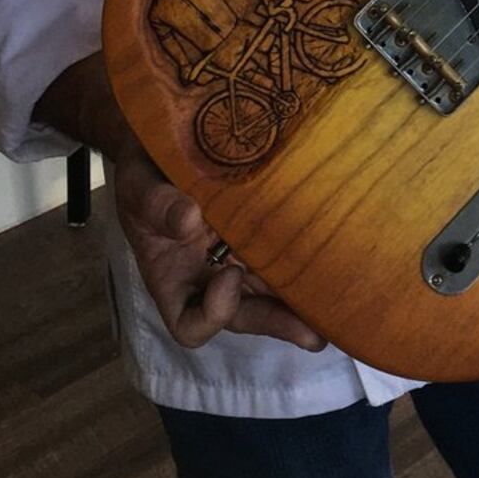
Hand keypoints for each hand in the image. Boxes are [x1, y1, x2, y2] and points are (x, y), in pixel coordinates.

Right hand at [113, 137, 326, 352]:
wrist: (165, 143)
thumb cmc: (144, 172)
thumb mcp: (138, 185)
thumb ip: (156, 204)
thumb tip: (189, 220)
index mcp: (172, 278)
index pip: (189, 324)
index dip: (212, 315)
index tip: (229, 276)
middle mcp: (208, 276)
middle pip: (245, 315)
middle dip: (278, 323)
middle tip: (314, 334)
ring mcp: (239, 256)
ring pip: (272, 291)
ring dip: (303, 301)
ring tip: (340, 306)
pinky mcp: (264, 230)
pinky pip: (285, 253)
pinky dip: (308, 259)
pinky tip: (339, 255)